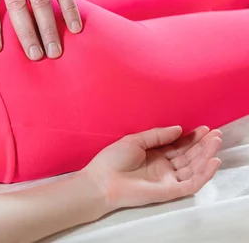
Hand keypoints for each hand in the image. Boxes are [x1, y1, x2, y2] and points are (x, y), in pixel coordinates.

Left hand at [83, 126, 222, 210]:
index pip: (178, 146)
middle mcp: (164, 167)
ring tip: (216, 142)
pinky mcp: (171, 190)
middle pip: (189, 156)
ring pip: (194, 168)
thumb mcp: (135, 140)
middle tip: (215, 133)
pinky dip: (204, 174)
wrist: (102, 181)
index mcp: (155, 155)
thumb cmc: (113, 160)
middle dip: (203, 145)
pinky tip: (213, 161)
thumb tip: (179, 129)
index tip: (203, 127)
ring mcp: (168, 179)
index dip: (191, 137)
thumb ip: (157, 135)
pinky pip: (192, 183)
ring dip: (207, 155)